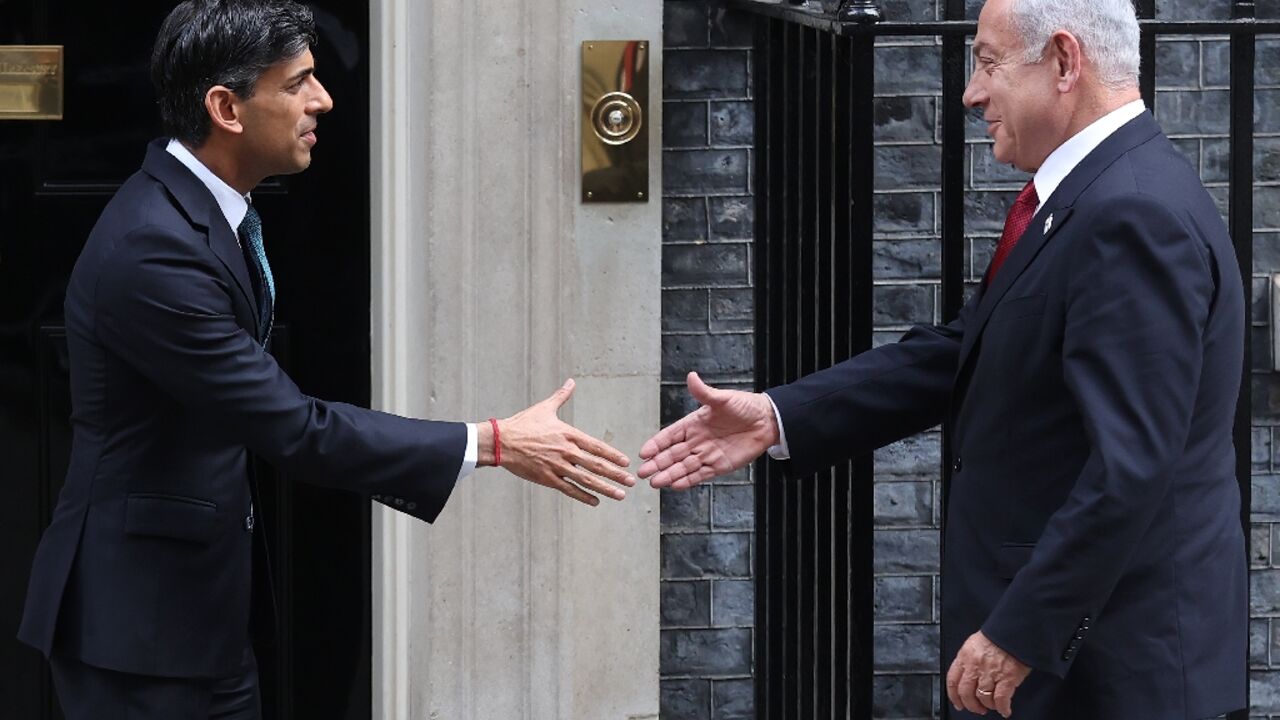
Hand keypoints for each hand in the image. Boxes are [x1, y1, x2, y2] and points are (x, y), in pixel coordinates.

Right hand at [484, 378, 634, 505]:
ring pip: (586, 479)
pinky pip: (569, 489)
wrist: (500, 441)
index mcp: (568, 434)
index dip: (613, 455)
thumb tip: (570, 382)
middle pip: (596, 465)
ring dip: (605, 488)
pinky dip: (583, 496)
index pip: (596, 446)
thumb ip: (561, 396)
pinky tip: (595, 501)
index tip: (626, 462)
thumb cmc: (522, 424)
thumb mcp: (544, 408)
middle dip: (616, 474)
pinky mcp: (547, 478)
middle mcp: (566, 450)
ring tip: (620, 495)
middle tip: (631, 481)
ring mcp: (557, 466)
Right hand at [638, 372, 778, 489]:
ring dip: (669, 474)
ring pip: (683, 466)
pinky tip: (675, 485)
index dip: (656, 444)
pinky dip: (687, 480)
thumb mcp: (722, 399)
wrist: (766, 421)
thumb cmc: (744, 406)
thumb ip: (704, 392)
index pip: (670, 436)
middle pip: (672, 454)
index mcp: (693, 424)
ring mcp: (707, 454)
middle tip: (642, 473)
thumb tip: (691, 376)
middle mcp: (697, 440)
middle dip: (657, 464)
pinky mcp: (719, 465)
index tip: (643, 453)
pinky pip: (700, 474)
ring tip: (655, 482)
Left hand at [945, 630, 1030, 717]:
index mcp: (965, 656)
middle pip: (966, 693)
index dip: (954, 696)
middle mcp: (975, 665)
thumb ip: (969, 659)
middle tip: (977, 708)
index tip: (958, 703)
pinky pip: (1001, 699)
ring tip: (992, 706)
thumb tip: (968, 675)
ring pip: (983, 698)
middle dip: (971, 705)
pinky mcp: (1007, 678)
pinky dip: (1002, 708)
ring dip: (987, 705)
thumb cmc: (997, 635)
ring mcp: (990, 672)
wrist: (1015, 630)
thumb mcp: (975, 643)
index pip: (952, 681)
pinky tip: (1005, 710)